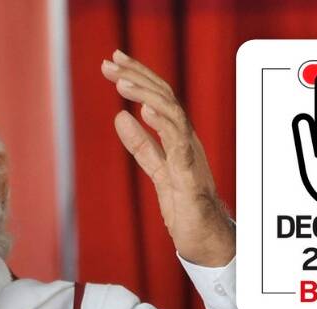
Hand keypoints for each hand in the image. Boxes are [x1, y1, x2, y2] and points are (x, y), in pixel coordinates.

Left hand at [101, 50, 232, 266]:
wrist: (206, 240)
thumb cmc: (187, 206)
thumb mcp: (157, 170)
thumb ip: (142, 145)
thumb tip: (121, 117)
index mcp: (179, 138)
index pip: (159, 97)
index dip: (138, 76)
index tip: (114, 60)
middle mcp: (187, 141)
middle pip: (164, 97)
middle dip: (137, 75)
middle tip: (110, 61)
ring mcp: (191, 157)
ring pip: (172, 114)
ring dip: (146, 95)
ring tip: (121, 81)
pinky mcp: (190, 178)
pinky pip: (179, 145)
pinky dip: (163, 124)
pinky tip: (147, 109)